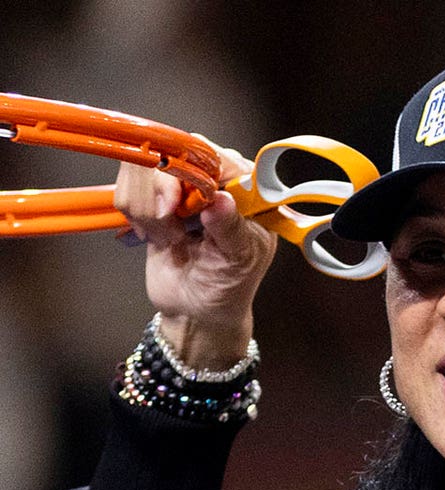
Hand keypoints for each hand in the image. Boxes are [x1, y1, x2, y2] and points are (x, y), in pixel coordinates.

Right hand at [113, 137, 277, 368]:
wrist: (195, 310)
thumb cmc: (228, 286)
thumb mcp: (238, 261)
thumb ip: (231, 229)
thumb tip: (221, 200)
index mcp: (245, 188)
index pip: (213, 156)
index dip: (188, 170)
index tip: (174, 203)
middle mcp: (215, 178)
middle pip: (170, 153)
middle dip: (161, 193)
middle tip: (170, 227)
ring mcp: (181, 184)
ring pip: (142, 166)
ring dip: (146, 207)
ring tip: (168, 238)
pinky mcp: (152, 194)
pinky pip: (127, 183)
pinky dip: (133, 210)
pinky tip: (153, 234)